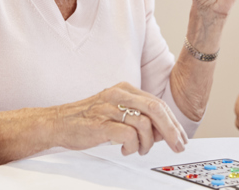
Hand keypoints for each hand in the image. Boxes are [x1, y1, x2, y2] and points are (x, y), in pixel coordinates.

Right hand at [53, 82, 188, 155]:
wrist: (58, 122)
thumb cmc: (87, 119)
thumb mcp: (116, 111)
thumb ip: (138, 117)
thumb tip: (162, 132)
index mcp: (125, 89)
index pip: (157, 103)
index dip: (173, 122)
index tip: (180, 136)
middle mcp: (119, 94)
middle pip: (156, 109)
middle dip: (171, 130)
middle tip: (177, 145)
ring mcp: (109, 107)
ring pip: (144, 123)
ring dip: (147, 143)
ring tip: (139, 149)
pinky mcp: (101, 123)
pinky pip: (128, 134)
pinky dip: (132, 146)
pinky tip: (126, 149)